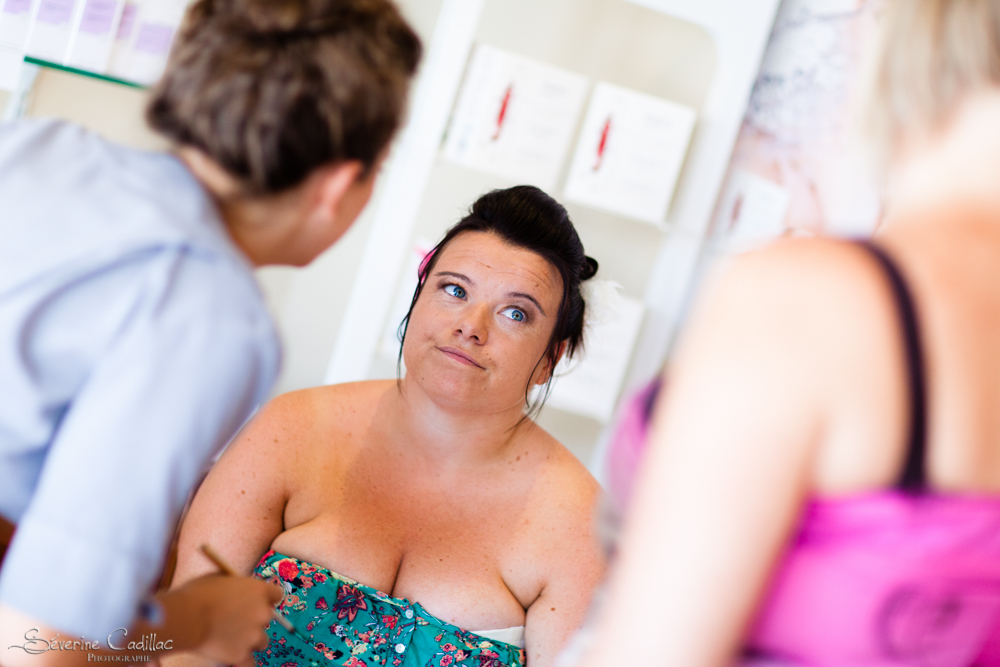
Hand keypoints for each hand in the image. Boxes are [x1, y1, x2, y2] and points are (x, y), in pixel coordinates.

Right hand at [159, 573, 282, 664]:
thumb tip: (233, 590)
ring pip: (261, 641)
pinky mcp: (241, 654)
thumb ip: (234, 586)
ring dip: (250, 640)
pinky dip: (243, 661)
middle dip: (254, 620)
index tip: (257, 602)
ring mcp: (253, 635)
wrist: (186, 616)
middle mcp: (262, 613)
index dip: (266, 599)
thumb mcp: (220, 578)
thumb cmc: (199, 593)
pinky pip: (249, 663)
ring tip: (231, 638)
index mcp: (259, 591)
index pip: (276, 595)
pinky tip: (235, 657)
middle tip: (235, 620)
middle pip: (267, 618)